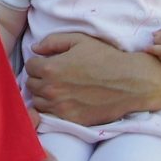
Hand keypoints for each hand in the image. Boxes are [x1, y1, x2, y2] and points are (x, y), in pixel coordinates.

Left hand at [23, 32, 160, 125]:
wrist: (131, 82)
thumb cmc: (105, 58)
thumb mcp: (79, 40)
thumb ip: (52, 41)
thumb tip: (35, 49)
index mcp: (51, 68)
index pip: (29, 66)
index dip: (38, 63)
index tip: (49, 63)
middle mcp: (52, 90)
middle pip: (31, 85)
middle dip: (40, 78)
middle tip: (54, 75)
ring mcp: (61, 107)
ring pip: (38, 102)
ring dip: (44, 94)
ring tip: (59, 88)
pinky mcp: (71, 120)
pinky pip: (51, 115)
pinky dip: (54, 108)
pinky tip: (65, 100)